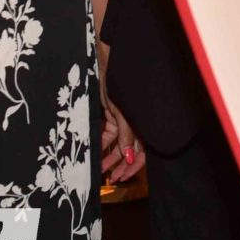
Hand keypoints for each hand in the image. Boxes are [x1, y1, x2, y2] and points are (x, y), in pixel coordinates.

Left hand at [96, 41, 143, 182]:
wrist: (107, 61)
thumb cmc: (118, 82)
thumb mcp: (120, 111)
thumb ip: (126, 134)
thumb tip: (129, 157)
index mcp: (143, 122)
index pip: (142, 151)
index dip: (133, 166)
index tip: (121, 177)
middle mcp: (136, 123)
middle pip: (131, 150)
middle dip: (121, 165)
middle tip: (111, 178)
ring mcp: (124, 119)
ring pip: (119, 144)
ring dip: (110, 157)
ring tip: (100, 169)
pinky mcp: (113, 115)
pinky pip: (110, 134)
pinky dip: (104, 144)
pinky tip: (96, 153)